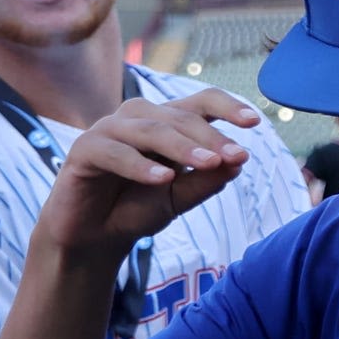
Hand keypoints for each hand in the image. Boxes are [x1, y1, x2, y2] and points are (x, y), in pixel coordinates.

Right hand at [39, 94, 257, 261]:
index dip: (227, 106)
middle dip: (210, 137)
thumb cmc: (139, 208)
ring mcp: (109, 131)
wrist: (96, 236)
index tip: (254, 122)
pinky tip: (163, 178)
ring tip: (209, 163)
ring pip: (150, 129)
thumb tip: (239, 160)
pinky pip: (113, 151)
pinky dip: (140, 165)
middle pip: (179, 117)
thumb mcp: (181, 198)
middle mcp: (139, 119)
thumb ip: (207, 180)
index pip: (200, 103)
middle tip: (236, 156)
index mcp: (167, 123)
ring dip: (181, 146)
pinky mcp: (83, 150)